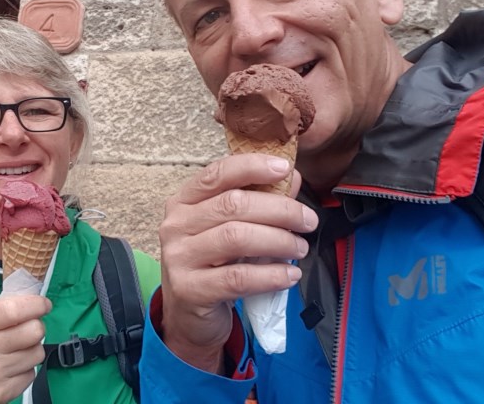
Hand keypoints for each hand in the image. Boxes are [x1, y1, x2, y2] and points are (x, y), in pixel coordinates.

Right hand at [0, 294, 51, 402]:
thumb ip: (4, 309)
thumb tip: (34, 304)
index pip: (15, 310)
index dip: (36, 305)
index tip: (43, 305)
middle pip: (34, 332)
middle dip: (35, 328)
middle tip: (26, 330)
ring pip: (37, 354)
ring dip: (31, 350)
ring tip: (15, 351)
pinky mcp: (0, 393)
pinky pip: (31, 375)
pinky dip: (25, 370)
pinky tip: (11, 367)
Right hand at [158, 154, 317, 371]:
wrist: (189, 317)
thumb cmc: (212, 266)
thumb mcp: (231, 230)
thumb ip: (258, 203)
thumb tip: (293, 178)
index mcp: (183, 202)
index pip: (217, 174)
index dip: (252, 167)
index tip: (285, 168)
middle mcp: (176, 225)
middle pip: (232, 205)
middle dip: (279, 209)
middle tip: (307, 220)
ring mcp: (179, 257)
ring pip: (236, 237)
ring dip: (278, 241)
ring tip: (300, 248)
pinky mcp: (189, 289)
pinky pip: (237, 277)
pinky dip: (270, 275)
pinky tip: (290, 274)